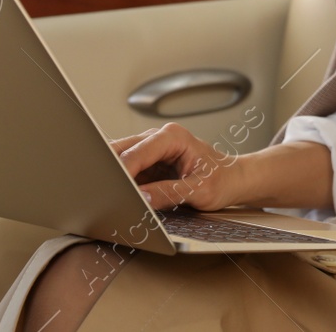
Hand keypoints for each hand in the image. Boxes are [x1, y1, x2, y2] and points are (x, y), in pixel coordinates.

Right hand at [111, 123, 247, 210]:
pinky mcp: (147, 165)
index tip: (112, 191)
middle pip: (121, 152)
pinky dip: (120, 185)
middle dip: (110, 172)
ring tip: (109, 197)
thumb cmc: (223, 180)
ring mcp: (151, 151)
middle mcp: (159, 138)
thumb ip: (170, 193)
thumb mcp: (200, 190)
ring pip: (119, 161)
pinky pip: (126, 173)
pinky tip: (118, 198)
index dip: (122, 172)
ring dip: (113, 179)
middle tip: (102, 193)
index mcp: (172, 137)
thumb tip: (141, 198)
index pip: (137, 153)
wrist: (233, 179)